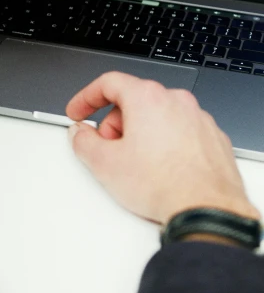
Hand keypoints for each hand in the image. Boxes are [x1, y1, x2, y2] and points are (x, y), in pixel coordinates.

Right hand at [66, 71, 259, 224]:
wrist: (207, 209)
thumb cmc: (164, 185)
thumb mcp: (105, 164)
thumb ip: (83, 142)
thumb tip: (80, 135)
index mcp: (148, 98)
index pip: (109, 83)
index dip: (86, 98)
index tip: (79, 112)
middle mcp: (176, 101)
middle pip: (134, 101)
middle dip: (115, 124)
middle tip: (109, 151)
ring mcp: (198, 118)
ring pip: (159, 117)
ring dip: (142, 135)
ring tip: (138, 167)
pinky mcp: (212, 137)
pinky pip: (181, 132)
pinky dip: (167, 144)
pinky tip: (161, 171)